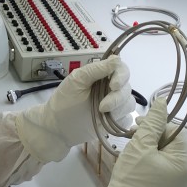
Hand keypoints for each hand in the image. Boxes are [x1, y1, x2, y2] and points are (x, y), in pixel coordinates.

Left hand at [14, 56, 132, 162]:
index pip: (121, 70)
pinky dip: (122, 121)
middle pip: (127, 87)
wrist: (57, 127)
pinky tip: (111, 123)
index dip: (121, 76)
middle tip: (102, 107)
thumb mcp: (76, 81)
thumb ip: (96, 70)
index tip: (113, 85)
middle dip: (117, 98)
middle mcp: (110, 88)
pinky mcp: (114, 121)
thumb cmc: (64, 101)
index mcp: (101, 75)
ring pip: (129, 103)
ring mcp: (113, 105)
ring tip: (101, 115)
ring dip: (118, 109)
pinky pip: (127, 119)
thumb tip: (116, 59)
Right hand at [79, 98, 186, 186]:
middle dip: (154, 135)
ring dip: (152, 148)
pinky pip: (166, 170)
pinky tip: (137, 164)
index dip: (158, 123)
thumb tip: (163, 102)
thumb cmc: (131, 181)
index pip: (177, 131)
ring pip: (169, 156)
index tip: (137, 125)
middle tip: (133, 135)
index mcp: (185, 163)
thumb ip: (153, 122)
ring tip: (133, 149)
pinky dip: (153, 162)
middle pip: (175, 143)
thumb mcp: (140, 146)